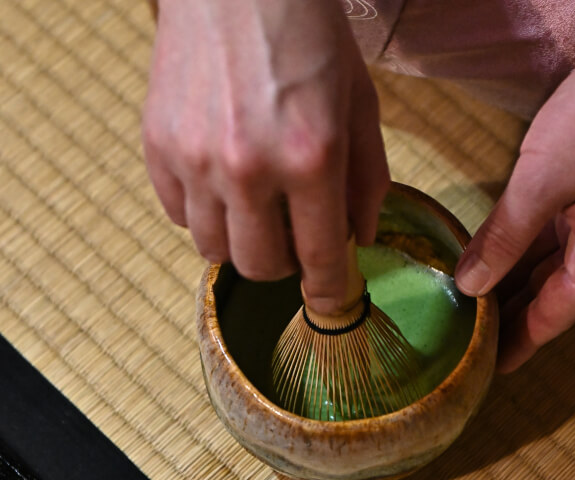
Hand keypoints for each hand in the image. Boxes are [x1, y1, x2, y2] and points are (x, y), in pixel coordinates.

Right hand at [142, 0, 388, 313]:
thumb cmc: (310, 36)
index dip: (329, 290)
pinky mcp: (157, 144)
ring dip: (242, 241)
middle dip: (285, 264)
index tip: (331, 300)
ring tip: (258, 208)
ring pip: (213, 249)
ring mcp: (195, 159)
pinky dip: (204, 213)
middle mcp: (249, 168)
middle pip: (259, 266)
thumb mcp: (360, 103)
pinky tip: (223, 183)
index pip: (318, 258)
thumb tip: (360, 239)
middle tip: (296, 237)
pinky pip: (176, 214)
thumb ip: (369, 179)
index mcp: (311, 158)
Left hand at [455, 0, 574, 372]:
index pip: (552, 317)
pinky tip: (488, 251)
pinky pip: (548, 230)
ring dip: (509, 277)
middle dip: (509, 314)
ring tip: (467, 300)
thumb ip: (503, 238)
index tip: (485, 370)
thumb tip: (470, 285)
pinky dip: (518, 243)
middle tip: (464, 335)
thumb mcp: (541, 184)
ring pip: (546, 261)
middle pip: (549, 293)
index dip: (518, 344)